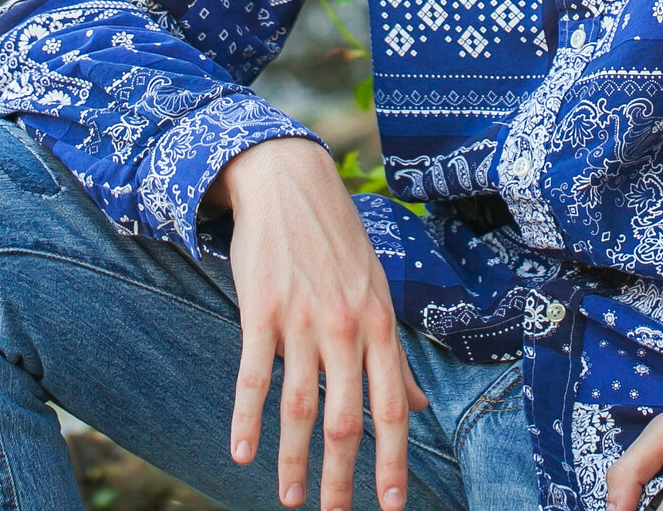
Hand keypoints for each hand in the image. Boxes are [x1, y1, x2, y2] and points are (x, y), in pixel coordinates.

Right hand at [217, 138, 428, 510]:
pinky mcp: (261, 311)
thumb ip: (395, 355)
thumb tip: (420, 406)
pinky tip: (242, 452)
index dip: (393, 461)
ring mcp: (303, 320)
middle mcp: (347, 327)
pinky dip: (247, 418)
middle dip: (344, 477)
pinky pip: (254, 375)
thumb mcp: (378, 292)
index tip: (391, 505)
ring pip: (299, 407)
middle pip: (347, 419)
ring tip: (290, 499)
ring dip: (293, 461)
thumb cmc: (339, 242)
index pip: (393, 408)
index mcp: (381, 325)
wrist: (289, 183)